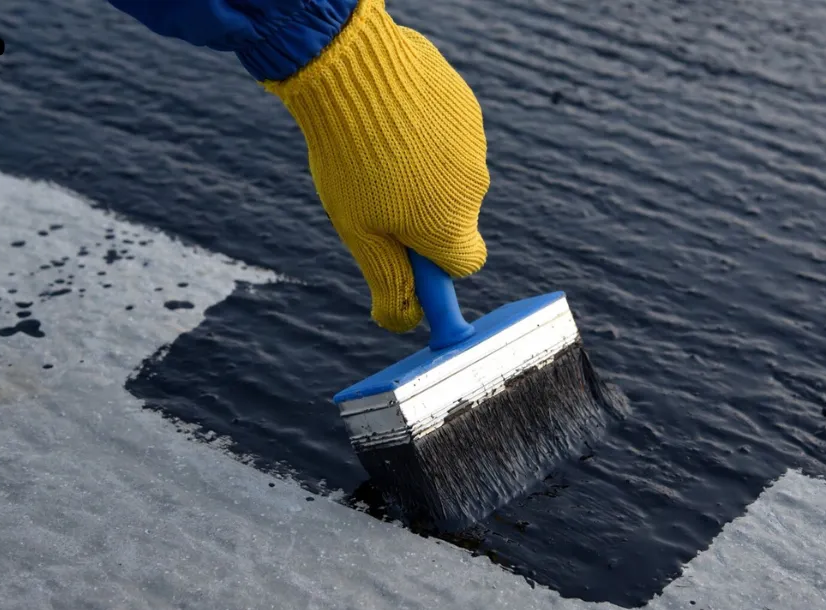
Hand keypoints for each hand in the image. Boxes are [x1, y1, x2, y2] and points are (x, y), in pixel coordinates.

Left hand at [262, 0, 488, 332]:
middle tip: (373, 193)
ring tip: (374, 147)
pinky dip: (424, 131)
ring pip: (449, 172)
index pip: (465, 265)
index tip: (410, 254)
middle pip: (453, 216)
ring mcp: (474, 145)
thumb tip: (402, 323)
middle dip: (421, 212)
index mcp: (451, 228)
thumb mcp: (360, 233)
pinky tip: (389, 116)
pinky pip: (448, 131)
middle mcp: (475, 190)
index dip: (437, 264)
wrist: (352, 70)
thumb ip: (388, 282)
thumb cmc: (350, 161)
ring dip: (420, 169)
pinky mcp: (466, 106)